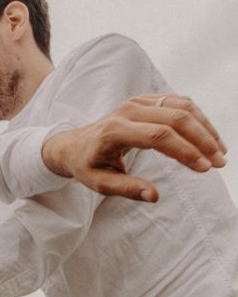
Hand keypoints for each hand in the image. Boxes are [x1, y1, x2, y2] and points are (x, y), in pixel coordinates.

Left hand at [42, 93, 227, 201]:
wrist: (75, 144)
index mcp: (114, 131)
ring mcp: (138, 101)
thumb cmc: (87, 166)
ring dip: (205, 128)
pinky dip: (198, 119)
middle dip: (202, 140)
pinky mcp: (147, 99)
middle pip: (176, 118)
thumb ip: (126, 189)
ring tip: (220, 152)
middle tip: (220, 163)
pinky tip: (208, 138)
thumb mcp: (99, 183)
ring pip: (182, 106)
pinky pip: (179, 103)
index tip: (205, 168)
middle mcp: (128, 110)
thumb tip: (153, 196)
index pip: (158, 136)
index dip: (185, 151)